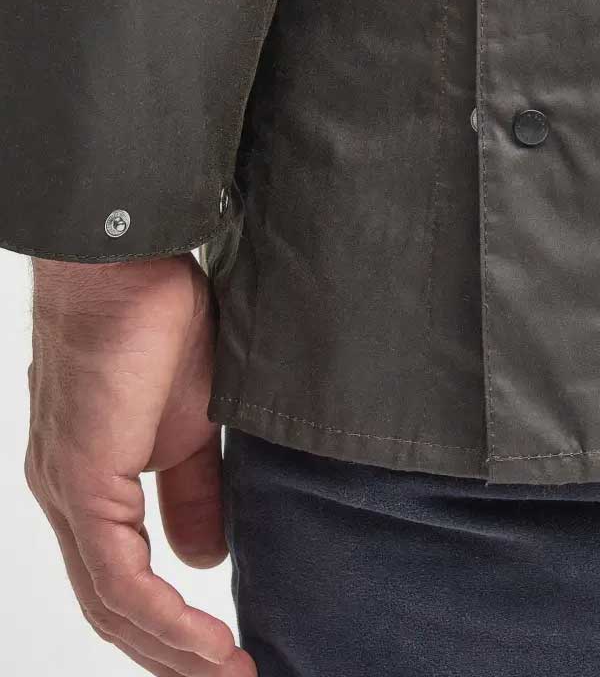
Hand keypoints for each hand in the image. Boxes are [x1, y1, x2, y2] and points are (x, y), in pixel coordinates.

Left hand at [25, 252, 256, 676]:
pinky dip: (166, 619)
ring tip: (233, 674)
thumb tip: (205, 561)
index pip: (121, 581)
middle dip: (174, 654)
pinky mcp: (81, 481)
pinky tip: (209, 643)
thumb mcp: (194, 422)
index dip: (170, 628)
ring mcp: (68, 492)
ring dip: (175, 651)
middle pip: (114, 607)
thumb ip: (194, 490)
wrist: (129, 262)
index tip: (227, 654)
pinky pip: (118, 576)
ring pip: (113, 603)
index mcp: (90, 482)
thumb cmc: (158, 323)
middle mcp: (67, 498)